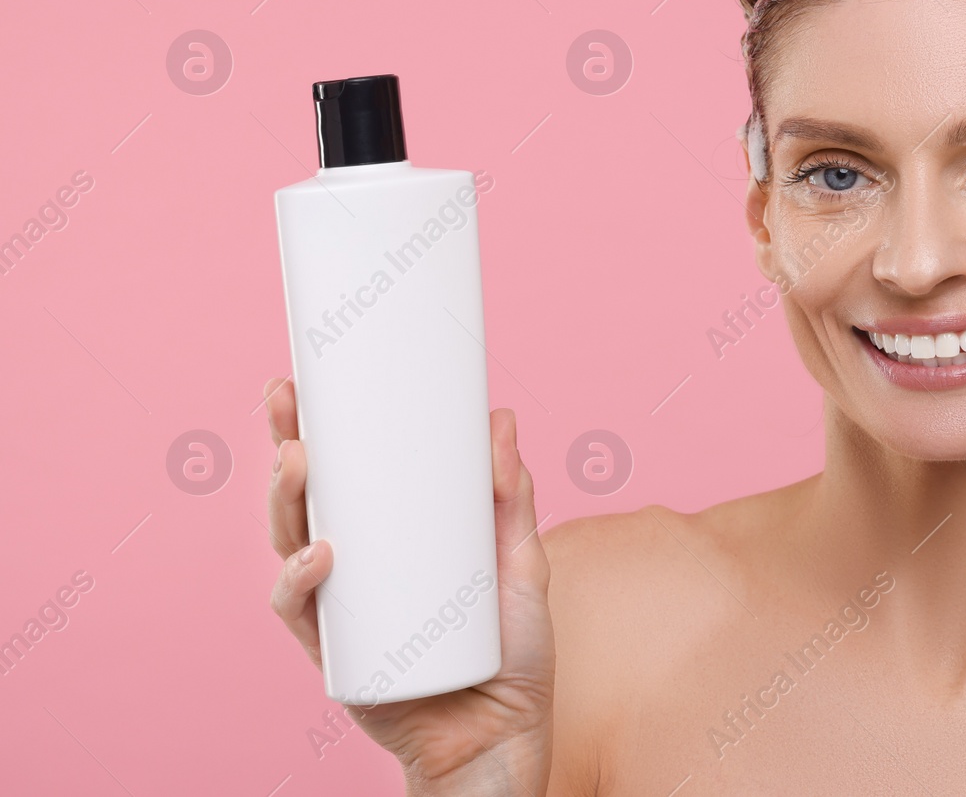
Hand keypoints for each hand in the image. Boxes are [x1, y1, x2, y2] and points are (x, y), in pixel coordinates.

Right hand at [264, 377, 554, 795]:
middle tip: (286, 402)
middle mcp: (354, 574)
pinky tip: (323, 555)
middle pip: (303, 503)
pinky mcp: (341, 657)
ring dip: (286, 503)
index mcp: (387, 544)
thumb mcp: (520, 566)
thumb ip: (510, 500)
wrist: (504, 742)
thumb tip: (500, 421)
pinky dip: (304, 584)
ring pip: (289, 549)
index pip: (339, 479)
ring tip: (301, 462)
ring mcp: (342, 613)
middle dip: (284, 448)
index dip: (310, 432)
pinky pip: (305, 617)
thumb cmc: (508, 656)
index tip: (299, 383)